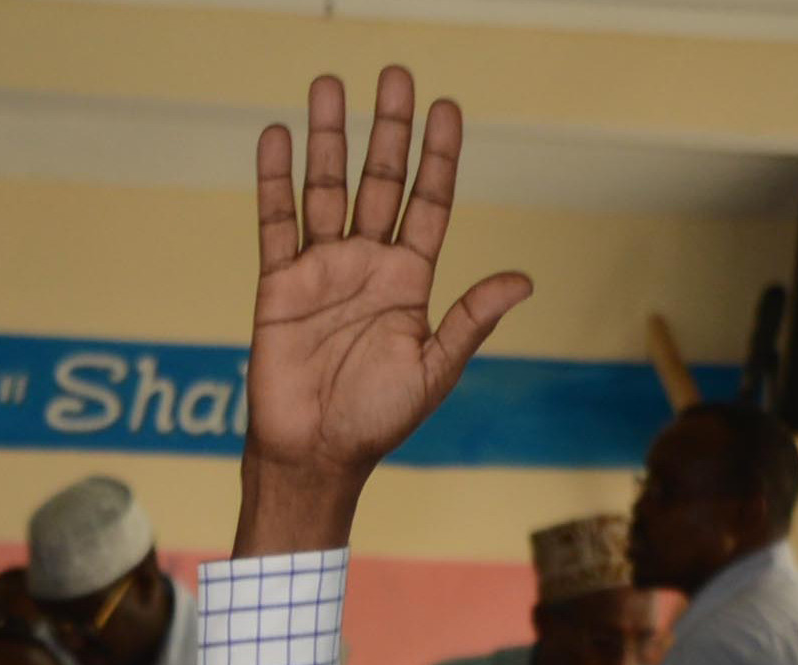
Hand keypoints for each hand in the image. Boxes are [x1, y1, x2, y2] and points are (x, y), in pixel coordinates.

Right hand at [236, 70, 522, 553]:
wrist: (314, 456)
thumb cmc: (377, 422)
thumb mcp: (435, 371)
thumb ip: (471, 320)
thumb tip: (523, 279)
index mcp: (410, 281)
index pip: (429, 202)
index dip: (438, 156)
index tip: (445, 109)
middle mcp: (368, 264)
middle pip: (380, 181)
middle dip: (387, 129)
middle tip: (394, 75)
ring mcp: (322, 269)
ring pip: (326, 188)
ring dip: (328, 138)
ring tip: (327, 84)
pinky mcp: (279, 284)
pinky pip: (275, 222)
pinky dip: (274, 180)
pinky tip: (277, 137)